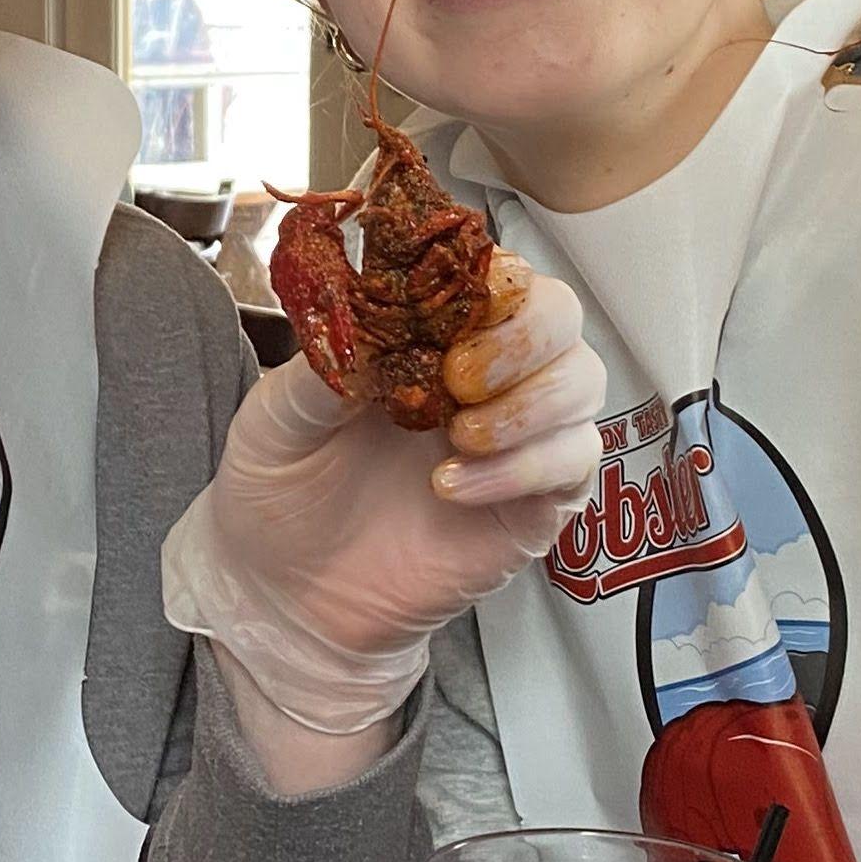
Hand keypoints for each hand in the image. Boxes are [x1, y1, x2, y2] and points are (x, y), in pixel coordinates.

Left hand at [162, 265, 602, 737]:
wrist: (286, 591)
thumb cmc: (283, 488)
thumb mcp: (277, 415)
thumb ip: (324, 362)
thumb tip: (366, 314)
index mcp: (429, 329)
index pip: (494, 271)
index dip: (489, 277)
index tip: (454, 304)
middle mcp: (487, 370)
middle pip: (560, 313)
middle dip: (522, 336)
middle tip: (458, 378)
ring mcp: (520, 434)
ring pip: (583, 382)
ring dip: (529, 403)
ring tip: (456, 437)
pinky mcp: (536, 500)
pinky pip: (573, 462)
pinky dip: (523, 468)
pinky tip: (453, 488)